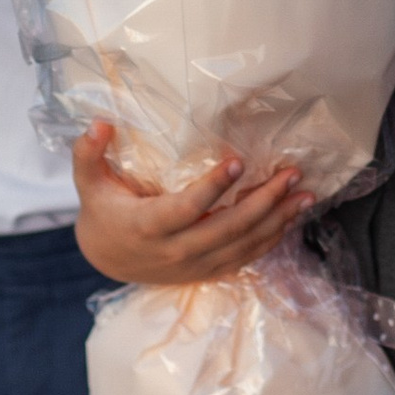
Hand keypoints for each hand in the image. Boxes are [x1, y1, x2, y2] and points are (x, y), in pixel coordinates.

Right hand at [70, 119, 310, 284]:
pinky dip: (271, 238)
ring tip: (305, 195)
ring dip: (277, 220)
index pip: (185, 209)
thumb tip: (99, 123)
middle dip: (263, 202)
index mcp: (148, 226)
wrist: (108, 260)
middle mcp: (175, 251)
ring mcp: (195, 264)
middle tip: (290, 175)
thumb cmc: (103, 212)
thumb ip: (89, 154)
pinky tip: (291, 217)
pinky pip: (245, 257)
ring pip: (243, 245)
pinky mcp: (208, 271)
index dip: (212, 188)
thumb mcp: (89, 184)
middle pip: (226, 229)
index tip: (237, 161)